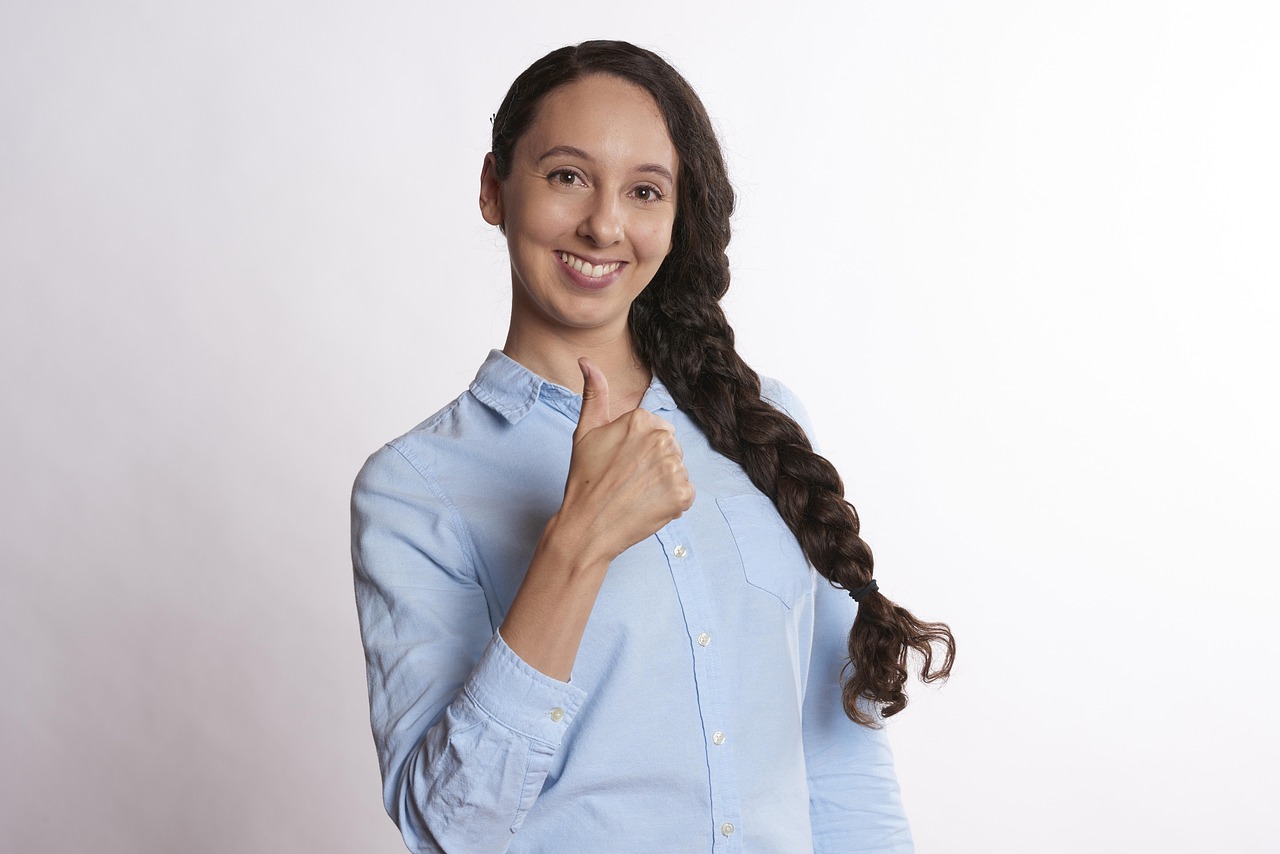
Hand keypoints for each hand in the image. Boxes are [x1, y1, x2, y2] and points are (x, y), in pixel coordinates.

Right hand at [559, 358, 694, 561]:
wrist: (587, 526)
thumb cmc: (584, 479)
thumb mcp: (585, 431)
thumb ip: (594, 393)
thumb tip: (586, 360)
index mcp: (641, 420)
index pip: (657, 430)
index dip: (639, 450)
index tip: (621, 464)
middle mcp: (662, 439)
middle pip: (670, 448)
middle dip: (654, 464)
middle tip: (627, 481)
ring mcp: (674, 468)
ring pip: (678, 470)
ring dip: (663, 483)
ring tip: (636, 494)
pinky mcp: (683, 494)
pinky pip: (685, 493)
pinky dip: (671, 502)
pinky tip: (647, 506)